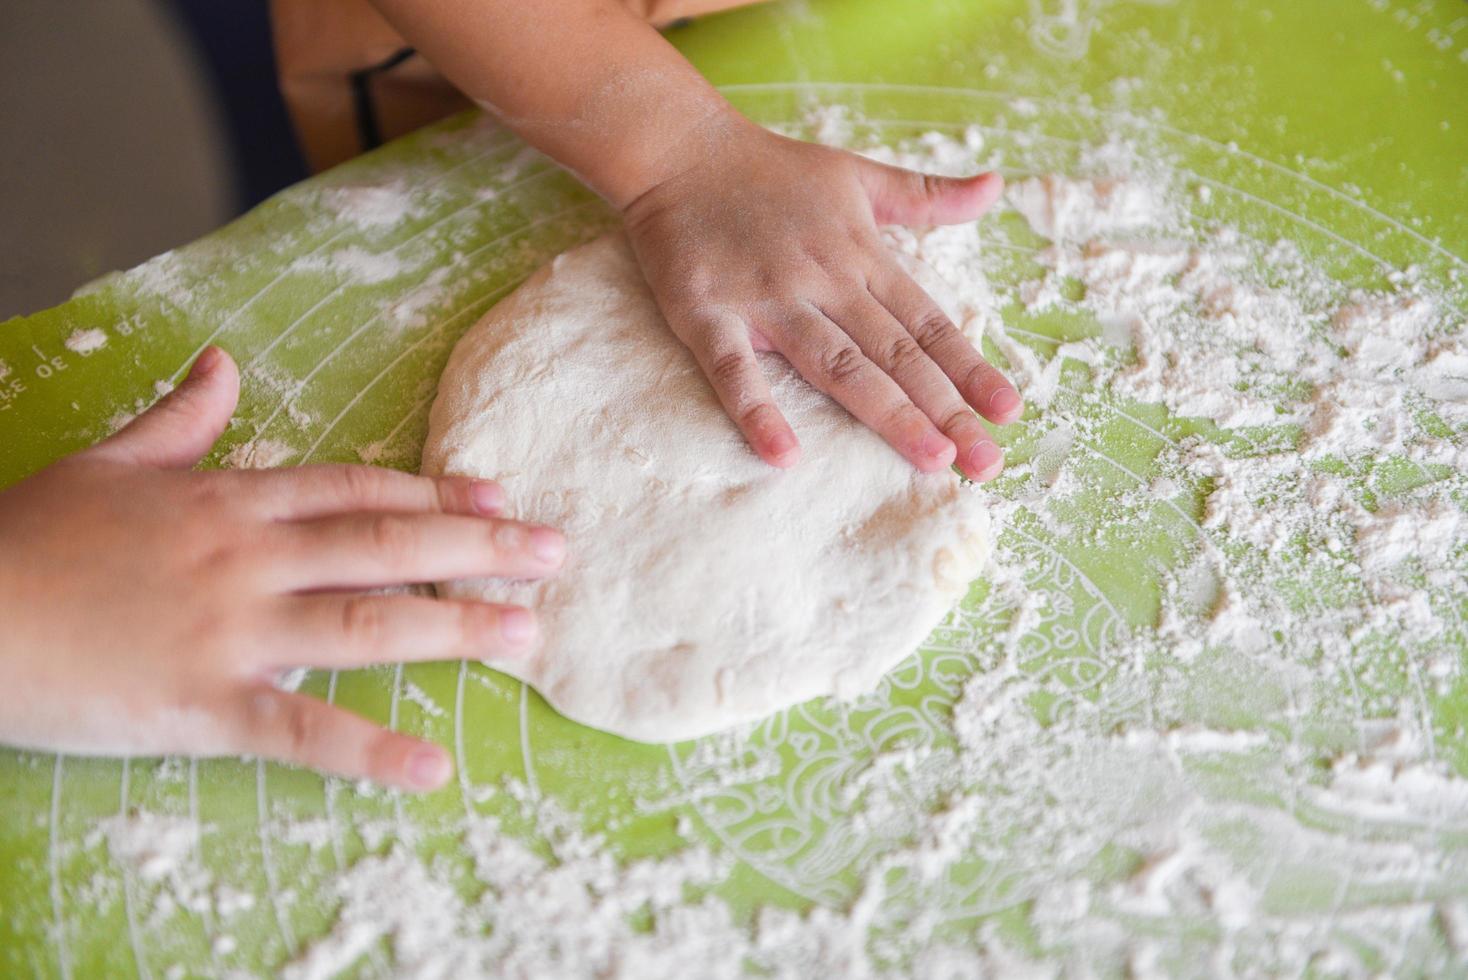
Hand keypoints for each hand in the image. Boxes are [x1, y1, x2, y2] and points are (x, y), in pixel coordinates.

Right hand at [0, 348, 563, 790]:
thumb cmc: (28, 536)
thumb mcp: (109, 460)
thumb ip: (180, 416)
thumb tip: (224, 361)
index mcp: (230, 498)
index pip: (358, 489)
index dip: (436, 492)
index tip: (501, 496)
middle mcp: (247, 556)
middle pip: (386, 544)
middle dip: (479, 546)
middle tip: (556, 553)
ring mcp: (229, 628)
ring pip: (364, 622)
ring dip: (453, 627)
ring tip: (527, 632)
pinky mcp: (199, 701)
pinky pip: (298, 728)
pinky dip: (368, 748)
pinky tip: (432, 766)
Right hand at [621, 118, 1022, 479]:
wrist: (677, 149)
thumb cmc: (771, 170)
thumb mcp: (858, 175)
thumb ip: (925, 195)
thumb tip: (995, 186)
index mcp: (861, 255)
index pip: (926, 322)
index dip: (969, 368)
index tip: (1008, 412)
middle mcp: (823, 279)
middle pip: (894, 354)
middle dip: (945, 408)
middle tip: (985, 462)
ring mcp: (765, 296)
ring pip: (835, 364)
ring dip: (886, 412)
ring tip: (930, 458)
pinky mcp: (706, 311)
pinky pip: (734, 368)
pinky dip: (757, 410)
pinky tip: (784, 455)